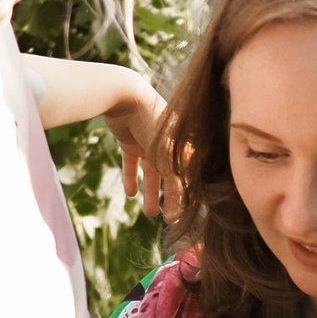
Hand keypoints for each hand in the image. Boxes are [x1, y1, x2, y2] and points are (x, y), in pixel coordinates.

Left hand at [97, 75, 175, 221]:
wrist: (126, 97)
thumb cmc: (153, 124)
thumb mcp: (168, 156)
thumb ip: (176, 180)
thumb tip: (184, 207)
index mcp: (183, 146)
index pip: (190, 175)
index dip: (189, 195)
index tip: (187, 215)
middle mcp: (169, 145)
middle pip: (172, 176)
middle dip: (171, 198)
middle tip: (169, 220)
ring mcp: (150, 143)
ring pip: (152, 173)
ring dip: (151, 193)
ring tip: (150, 213)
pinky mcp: (130, 141)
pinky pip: (132, 163)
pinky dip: (131, 177)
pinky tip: (130, 194)